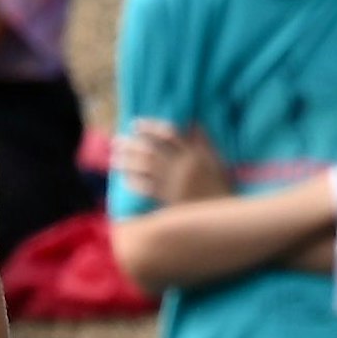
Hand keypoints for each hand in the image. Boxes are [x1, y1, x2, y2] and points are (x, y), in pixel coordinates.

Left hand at [115, 119, 231, 204]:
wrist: (221, 215)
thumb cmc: (220, 186)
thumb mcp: (216, 160)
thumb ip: (204, 142)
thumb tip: (193, 122)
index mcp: (193, 154)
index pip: (168, 134)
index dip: (150, 127)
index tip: (135, 124)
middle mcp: (181, 166)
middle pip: (151, 151)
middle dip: (131, 145)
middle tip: (116, 141)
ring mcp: (174, 182)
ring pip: (146, 168)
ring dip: (128, 162)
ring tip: (115, 159)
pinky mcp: (169, 199)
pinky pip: (148, 188)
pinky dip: (135, 182)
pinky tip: (125, 178)